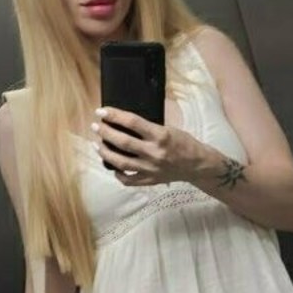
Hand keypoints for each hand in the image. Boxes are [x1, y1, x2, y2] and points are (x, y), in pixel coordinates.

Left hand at [91, 106, 205, 186]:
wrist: (197, 165)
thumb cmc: (184, 143)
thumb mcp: (169, 129)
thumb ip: (148, 128)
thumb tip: (124, 123)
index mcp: (160, 136)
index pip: (132, 122)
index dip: (114, 115)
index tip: (101, 111)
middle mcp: (153, 153)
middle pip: (122, 142)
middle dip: (105, 132)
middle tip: (95, 126)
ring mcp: (150, 169)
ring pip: (120, 162)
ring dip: (105, 152)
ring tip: (97, 145)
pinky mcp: (150, 180)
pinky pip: (128, 180)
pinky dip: (118, 174)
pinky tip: (113, 166)